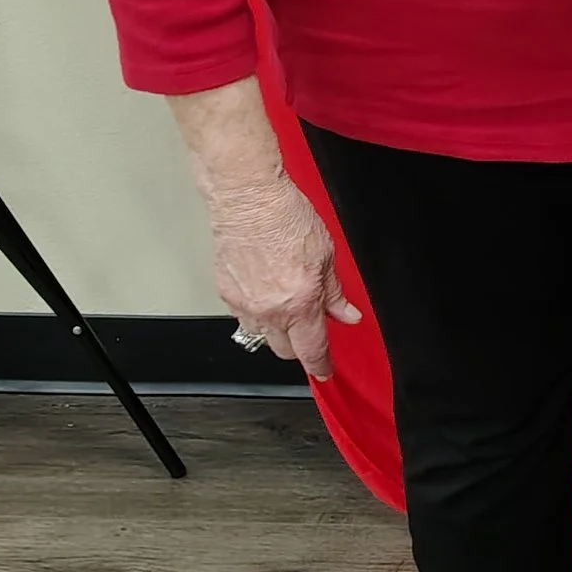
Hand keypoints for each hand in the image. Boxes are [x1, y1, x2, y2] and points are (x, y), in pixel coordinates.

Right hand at [206, 170, 360, 378]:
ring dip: (275, 331)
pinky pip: (243, 317)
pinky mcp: (226, 294)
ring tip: (284, 307)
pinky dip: (256, 312)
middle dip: (299, 346)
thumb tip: (346, 315)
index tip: (325, 371)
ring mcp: (245, 305)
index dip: (321, 365)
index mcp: (300, 302)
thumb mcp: (327, 255)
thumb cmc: (286, 218)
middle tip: (308, 330)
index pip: (312, 349)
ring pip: (261, 336)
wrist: (248, 200)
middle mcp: (270, 310)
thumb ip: (335, 293)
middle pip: (284, 351)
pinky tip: (264, 292)